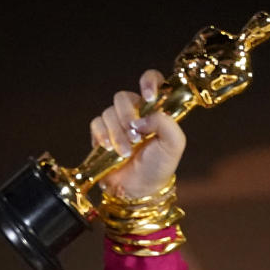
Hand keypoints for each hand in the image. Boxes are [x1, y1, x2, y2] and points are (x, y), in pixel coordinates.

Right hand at [89, 69, 185, 198]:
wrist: (140, 189)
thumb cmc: (159, 167)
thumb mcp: (173, 145)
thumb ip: (167, 124)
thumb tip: (143, 118)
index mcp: (154, 109)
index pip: (151, 80)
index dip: (148, 81)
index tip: (149, 96)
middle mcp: (135, 112)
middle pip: (123, 97)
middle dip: (127, 116)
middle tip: (135, 137)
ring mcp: (117, 122)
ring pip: (109, 112)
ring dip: (117, 134)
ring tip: (126, 153)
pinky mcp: (102, 133)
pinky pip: (96, 123)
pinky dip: (102, 135)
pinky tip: (109, 149)